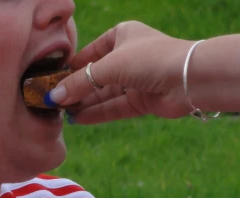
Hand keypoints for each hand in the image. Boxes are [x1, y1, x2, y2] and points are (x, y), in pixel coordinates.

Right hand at [46, 21, 194, 123]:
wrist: (188, 78)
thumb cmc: (149, 59)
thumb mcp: (108, 67)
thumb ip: (79, 83)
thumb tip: (54, 97)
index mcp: (121, 36)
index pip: (89, 53)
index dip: (71, 68)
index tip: (51, 82)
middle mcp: (127, 56)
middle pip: (95, 76)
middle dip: (76, 90)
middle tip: (53, 103)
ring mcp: (135, 80)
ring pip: (103, 94)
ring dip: (84, 104)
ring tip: (63, 114)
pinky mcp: (141, 100)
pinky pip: (113, 107)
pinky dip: (97, 113)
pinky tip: (79, 120)